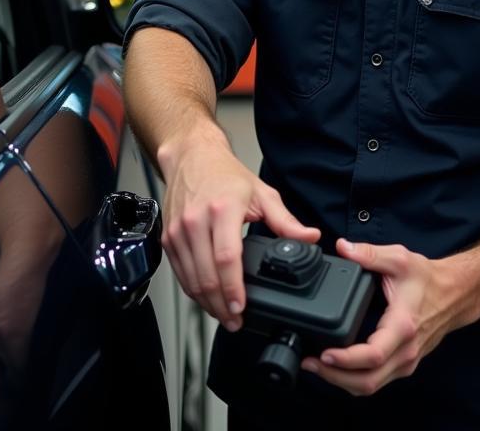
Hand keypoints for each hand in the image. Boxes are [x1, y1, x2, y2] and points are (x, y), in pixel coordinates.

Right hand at [159, 133, 319, 331]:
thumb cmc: (224, 174)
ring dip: (206, 303)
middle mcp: (196, 221)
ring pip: (190, 279)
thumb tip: (310, 238)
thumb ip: (286, 222)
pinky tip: (206, 298)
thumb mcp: (261, 194)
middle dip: (221, 306)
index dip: (233, 289)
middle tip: (235, 321)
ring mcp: (179, 230)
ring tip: (223, 315)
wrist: (192, 157)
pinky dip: (192, 291)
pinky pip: (179, 273)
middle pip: (206, 276)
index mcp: (222, 210)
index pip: (226, 258)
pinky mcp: (169, 237)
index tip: (241, 309)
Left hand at [300, 239, 464, 395]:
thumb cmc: (428, 278)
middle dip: (335, 378)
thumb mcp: (399, 259)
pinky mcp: (404, 364)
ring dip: (343, 381)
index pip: (373, 355)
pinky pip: (378, 380)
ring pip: (372, 386)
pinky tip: (338, 367)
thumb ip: (369, 253)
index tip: (324, 354)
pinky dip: (355, 379)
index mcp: (402, 326)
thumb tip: (342, 248)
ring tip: (317, 366)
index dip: (346, 360)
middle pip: (368, 381)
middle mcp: (405, 350)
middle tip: (310, 364)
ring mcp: (406, 361)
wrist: (455, 294)